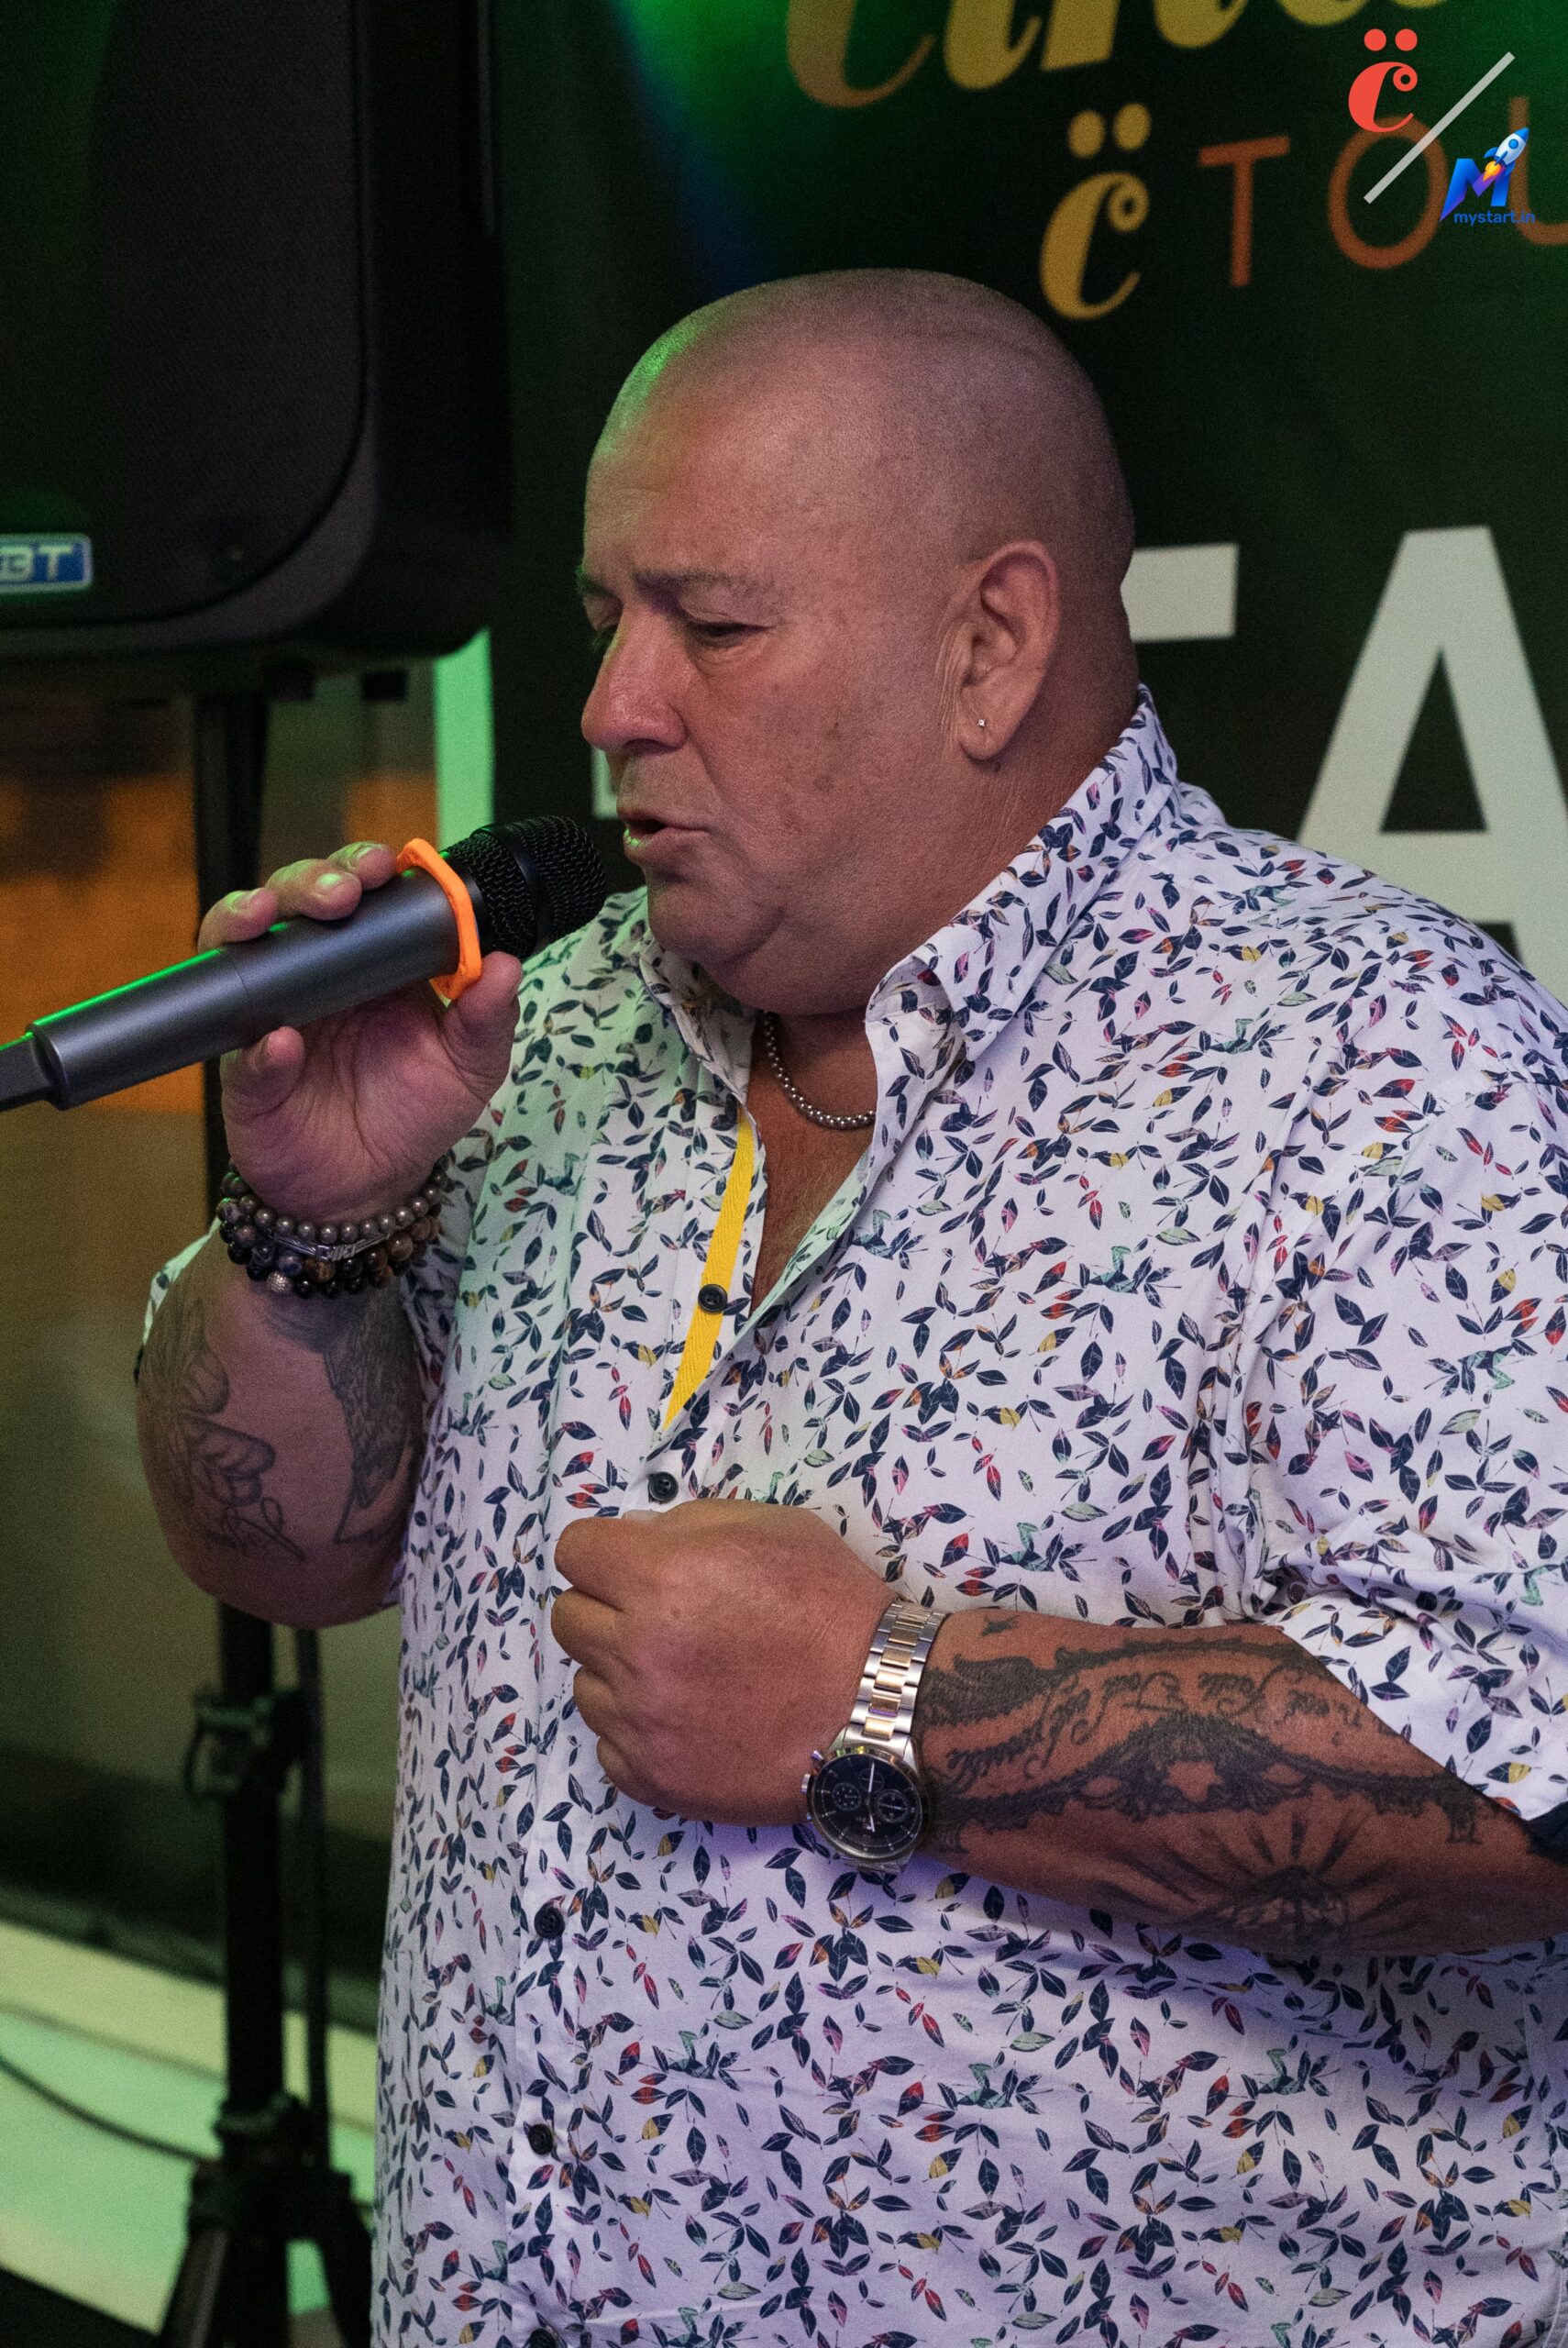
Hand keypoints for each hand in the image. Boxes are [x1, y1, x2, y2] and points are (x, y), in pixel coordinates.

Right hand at [198, 841, 523, 1222]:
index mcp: (374, 961)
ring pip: (244, 943)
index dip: (367, 867)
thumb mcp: (469, 1068)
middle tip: (342, 893)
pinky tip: (277, 1041)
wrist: (366, 1186)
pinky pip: (237, 1045)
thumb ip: (488, 1019)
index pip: (365, 893)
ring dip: (249, 915)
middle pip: (299, 899)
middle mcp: (316, 970)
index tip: (386, 867)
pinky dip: (253, 1040)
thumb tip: (505, 965)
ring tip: (269, 917)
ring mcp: (270, 1009)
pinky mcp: (241, 1064)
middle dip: (314, 880)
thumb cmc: (413, 1113)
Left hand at [552, 1499, 890, 1822]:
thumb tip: (636, 1539)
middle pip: (568, 1618)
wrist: (879, 1706)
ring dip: (619, 1673)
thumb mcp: (770, 1527)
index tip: (630, 1565)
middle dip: (606, 1608)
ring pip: (584, 1684)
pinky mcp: (651, 1777)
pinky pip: (608, 1744)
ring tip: (682, 1675)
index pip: (575, 1551)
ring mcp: (639, 1721)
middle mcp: (636, 1649)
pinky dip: (637, 1732)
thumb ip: (689, 1525)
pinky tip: (687, 1720)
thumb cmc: (831, 1606)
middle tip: (659, 1618)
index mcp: (659, 1578)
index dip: (604, 1553)